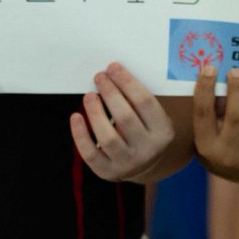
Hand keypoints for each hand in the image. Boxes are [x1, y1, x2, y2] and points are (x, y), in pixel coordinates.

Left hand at [71, 62, 174, 181]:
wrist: (142, 164)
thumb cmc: (144, 129)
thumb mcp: (152, 116)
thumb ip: (137, 98)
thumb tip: (112, 73)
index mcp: (163, 131)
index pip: (145, 102)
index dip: (127, 82)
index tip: (113, 67)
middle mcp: (148, 150)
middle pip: (126, 118)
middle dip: (110, 93)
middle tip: (99, 77)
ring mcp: (127, 163)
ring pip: (108, 138)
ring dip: (95, 113)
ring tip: (89, 96)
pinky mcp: (107, 172)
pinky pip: (91, 154)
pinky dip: (80, 135)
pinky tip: (76, 116)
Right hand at [192, 66, 238, 181]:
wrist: (237, 172)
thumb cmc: (218, 141)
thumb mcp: (208, 129)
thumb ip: (212, 108)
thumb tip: (220, 78)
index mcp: (206, 145)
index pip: (203, 114)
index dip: (205, 89)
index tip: (210, 68)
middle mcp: (227, 155)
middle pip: (235, 118)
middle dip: (236, 91)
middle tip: (236, 73)